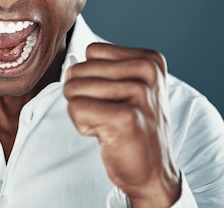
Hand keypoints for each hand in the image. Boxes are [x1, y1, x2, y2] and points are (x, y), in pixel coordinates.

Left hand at [64, 43, 179, 207]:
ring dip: (83, 112)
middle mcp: (148, 71)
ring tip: (109, 124)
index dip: (92, 78)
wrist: (154, 172)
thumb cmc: (135, 128)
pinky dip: (82, 125)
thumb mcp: (131, 87)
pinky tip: (106, 135)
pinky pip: (76, 108)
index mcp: (150, 59)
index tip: (114, 99)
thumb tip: (70, 66)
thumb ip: (104, 68)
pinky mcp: (126, 117)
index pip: (92, 51)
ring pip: (74, 88)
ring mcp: (139, 93)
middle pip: (79, 69)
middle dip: (83, 96)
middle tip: (110, 116)